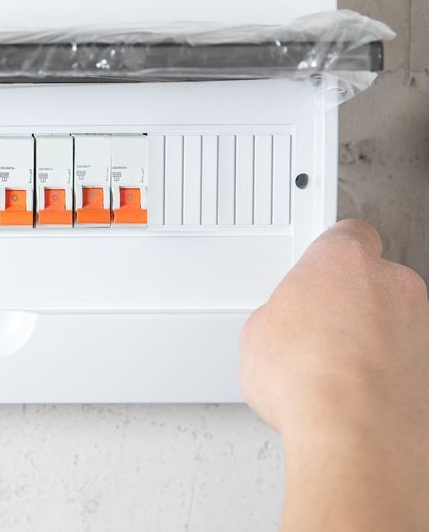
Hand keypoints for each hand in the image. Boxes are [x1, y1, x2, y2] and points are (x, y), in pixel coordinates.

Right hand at [241, 219, 428, 530]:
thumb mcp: (257, 333)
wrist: (355, 436)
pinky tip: (354, 392)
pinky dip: (385, 369)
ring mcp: (421, 323)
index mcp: (344, 259)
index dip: (327, 256)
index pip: (346, 233)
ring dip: (370, 336)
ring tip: (332, 369)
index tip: (313, 273)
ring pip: (393, 319)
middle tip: (314, 328)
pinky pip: (406, 356)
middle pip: (372, 278)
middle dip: (347, 300)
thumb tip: (283, 330)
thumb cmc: (311, 381)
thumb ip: (281, 314)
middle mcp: (393, 281)